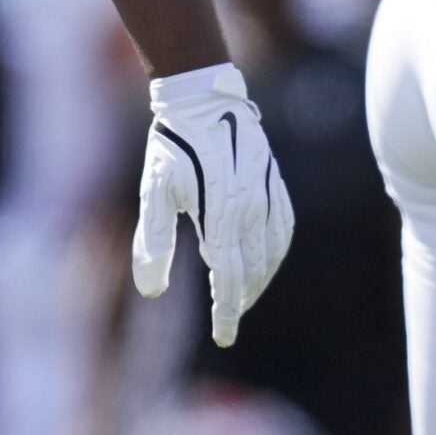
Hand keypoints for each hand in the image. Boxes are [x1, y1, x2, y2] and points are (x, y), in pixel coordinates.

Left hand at [132, 63, 293, 345]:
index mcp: (221, 215)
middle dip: (241, 299)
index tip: (223, 338)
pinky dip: (277, 251)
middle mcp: (251, 209)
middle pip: (253, 271)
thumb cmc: (172, 144)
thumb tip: (150, 292)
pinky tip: (266, 258)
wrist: (202, 96)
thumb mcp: (154, 190)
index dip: (226, 312)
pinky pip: (284, 227)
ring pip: (273, 252)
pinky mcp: (274, 182)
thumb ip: (153, 241)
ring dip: (260, 279)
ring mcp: (268, 195)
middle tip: (228, 319)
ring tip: (243, 296)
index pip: (228, 279)